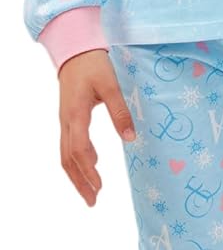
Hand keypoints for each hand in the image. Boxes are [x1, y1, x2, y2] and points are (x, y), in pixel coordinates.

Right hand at [59, 49, 135, 205]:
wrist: (75, 48)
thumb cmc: (93, 63)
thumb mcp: (110, 85)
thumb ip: (120, 111)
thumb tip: (131, 139)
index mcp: (75, 114)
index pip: (79, 150)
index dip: (88, 171)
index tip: (100, 186)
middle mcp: (66, 121)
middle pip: (67, 159)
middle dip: (80, 182)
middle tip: (93, 201)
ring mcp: (64, 120)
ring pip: (65, 155)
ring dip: (77, 175)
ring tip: (91, 193)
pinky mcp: (68, 118)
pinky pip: (67, 146)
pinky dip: (76, 162)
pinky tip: (90, 167)